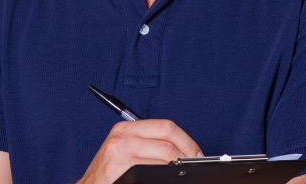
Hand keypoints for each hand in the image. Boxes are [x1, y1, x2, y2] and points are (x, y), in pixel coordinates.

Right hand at [76, 119, 201, 183]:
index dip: (187, 141)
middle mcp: (121, 139)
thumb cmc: (109, 173)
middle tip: (195, 167)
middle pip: (169, 144)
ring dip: (179, 170)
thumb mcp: (124, 150)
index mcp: (125, 129)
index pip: (167, 127)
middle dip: (188, 157)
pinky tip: (163, 180)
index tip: (197, 153)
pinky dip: (165, 179)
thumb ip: (148, 144)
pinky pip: (155, 175)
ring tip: (180, 174)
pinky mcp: (122, 172)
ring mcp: (120, 156)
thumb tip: (183, 149)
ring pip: (166, 160)